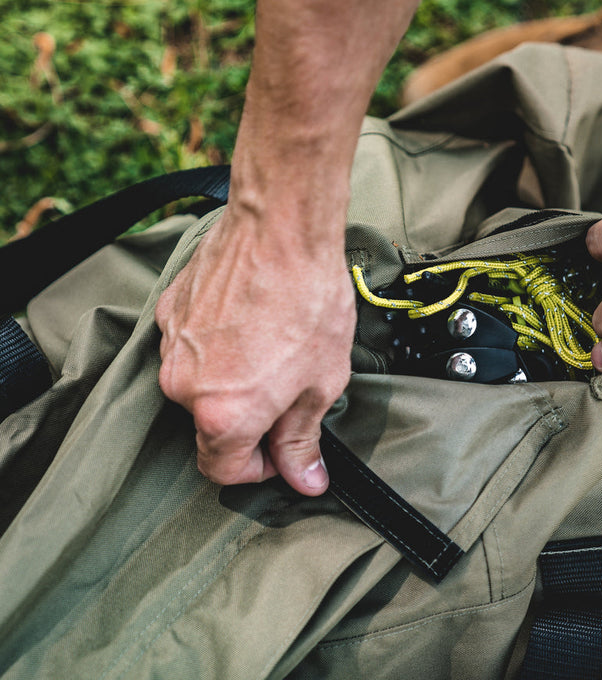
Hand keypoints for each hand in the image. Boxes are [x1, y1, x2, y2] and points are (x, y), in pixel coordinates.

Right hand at [154, 205, 354, 490]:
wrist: (280, 230)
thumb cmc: (309, 302)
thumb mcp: (321, 382)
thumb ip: (302, 439)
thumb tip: (304, 480)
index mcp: (222, 415)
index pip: (223, 470)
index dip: (257, 469)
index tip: (279, 451)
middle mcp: (183, 387)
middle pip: (211, 426)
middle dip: (249, 419)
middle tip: (288, 388)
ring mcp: (171, 346)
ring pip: (200, 385)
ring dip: (232, 380)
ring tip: (271, 346)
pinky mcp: (170, 312)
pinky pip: (190, 347)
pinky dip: (217, 346)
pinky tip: (250, 322)